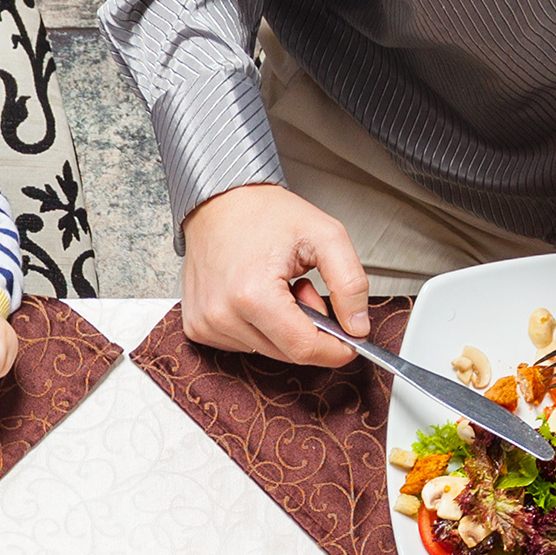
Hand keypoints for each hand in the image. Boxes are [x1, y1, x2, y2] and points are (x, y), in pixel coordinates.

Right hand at [180, 182, 369, 365]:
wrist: (219, 200)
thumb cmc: (265, 213)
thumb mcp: (325, 235)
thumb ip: (350, 283)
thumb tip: (358, 327)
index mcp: (253, 294)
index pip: (304, 349)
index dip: (335, 348)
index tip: (350, 338)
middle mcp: (222, 315)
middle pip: (287, 354)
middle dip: (307, 329)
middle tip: (304, 288)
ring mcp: (206, 324)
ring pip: (266, 351)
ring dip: (282, 327)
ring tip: (277, 287)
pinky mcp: (197, 327)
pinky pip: (243, 345)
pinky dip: (258, 327)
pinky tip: (255, 296)